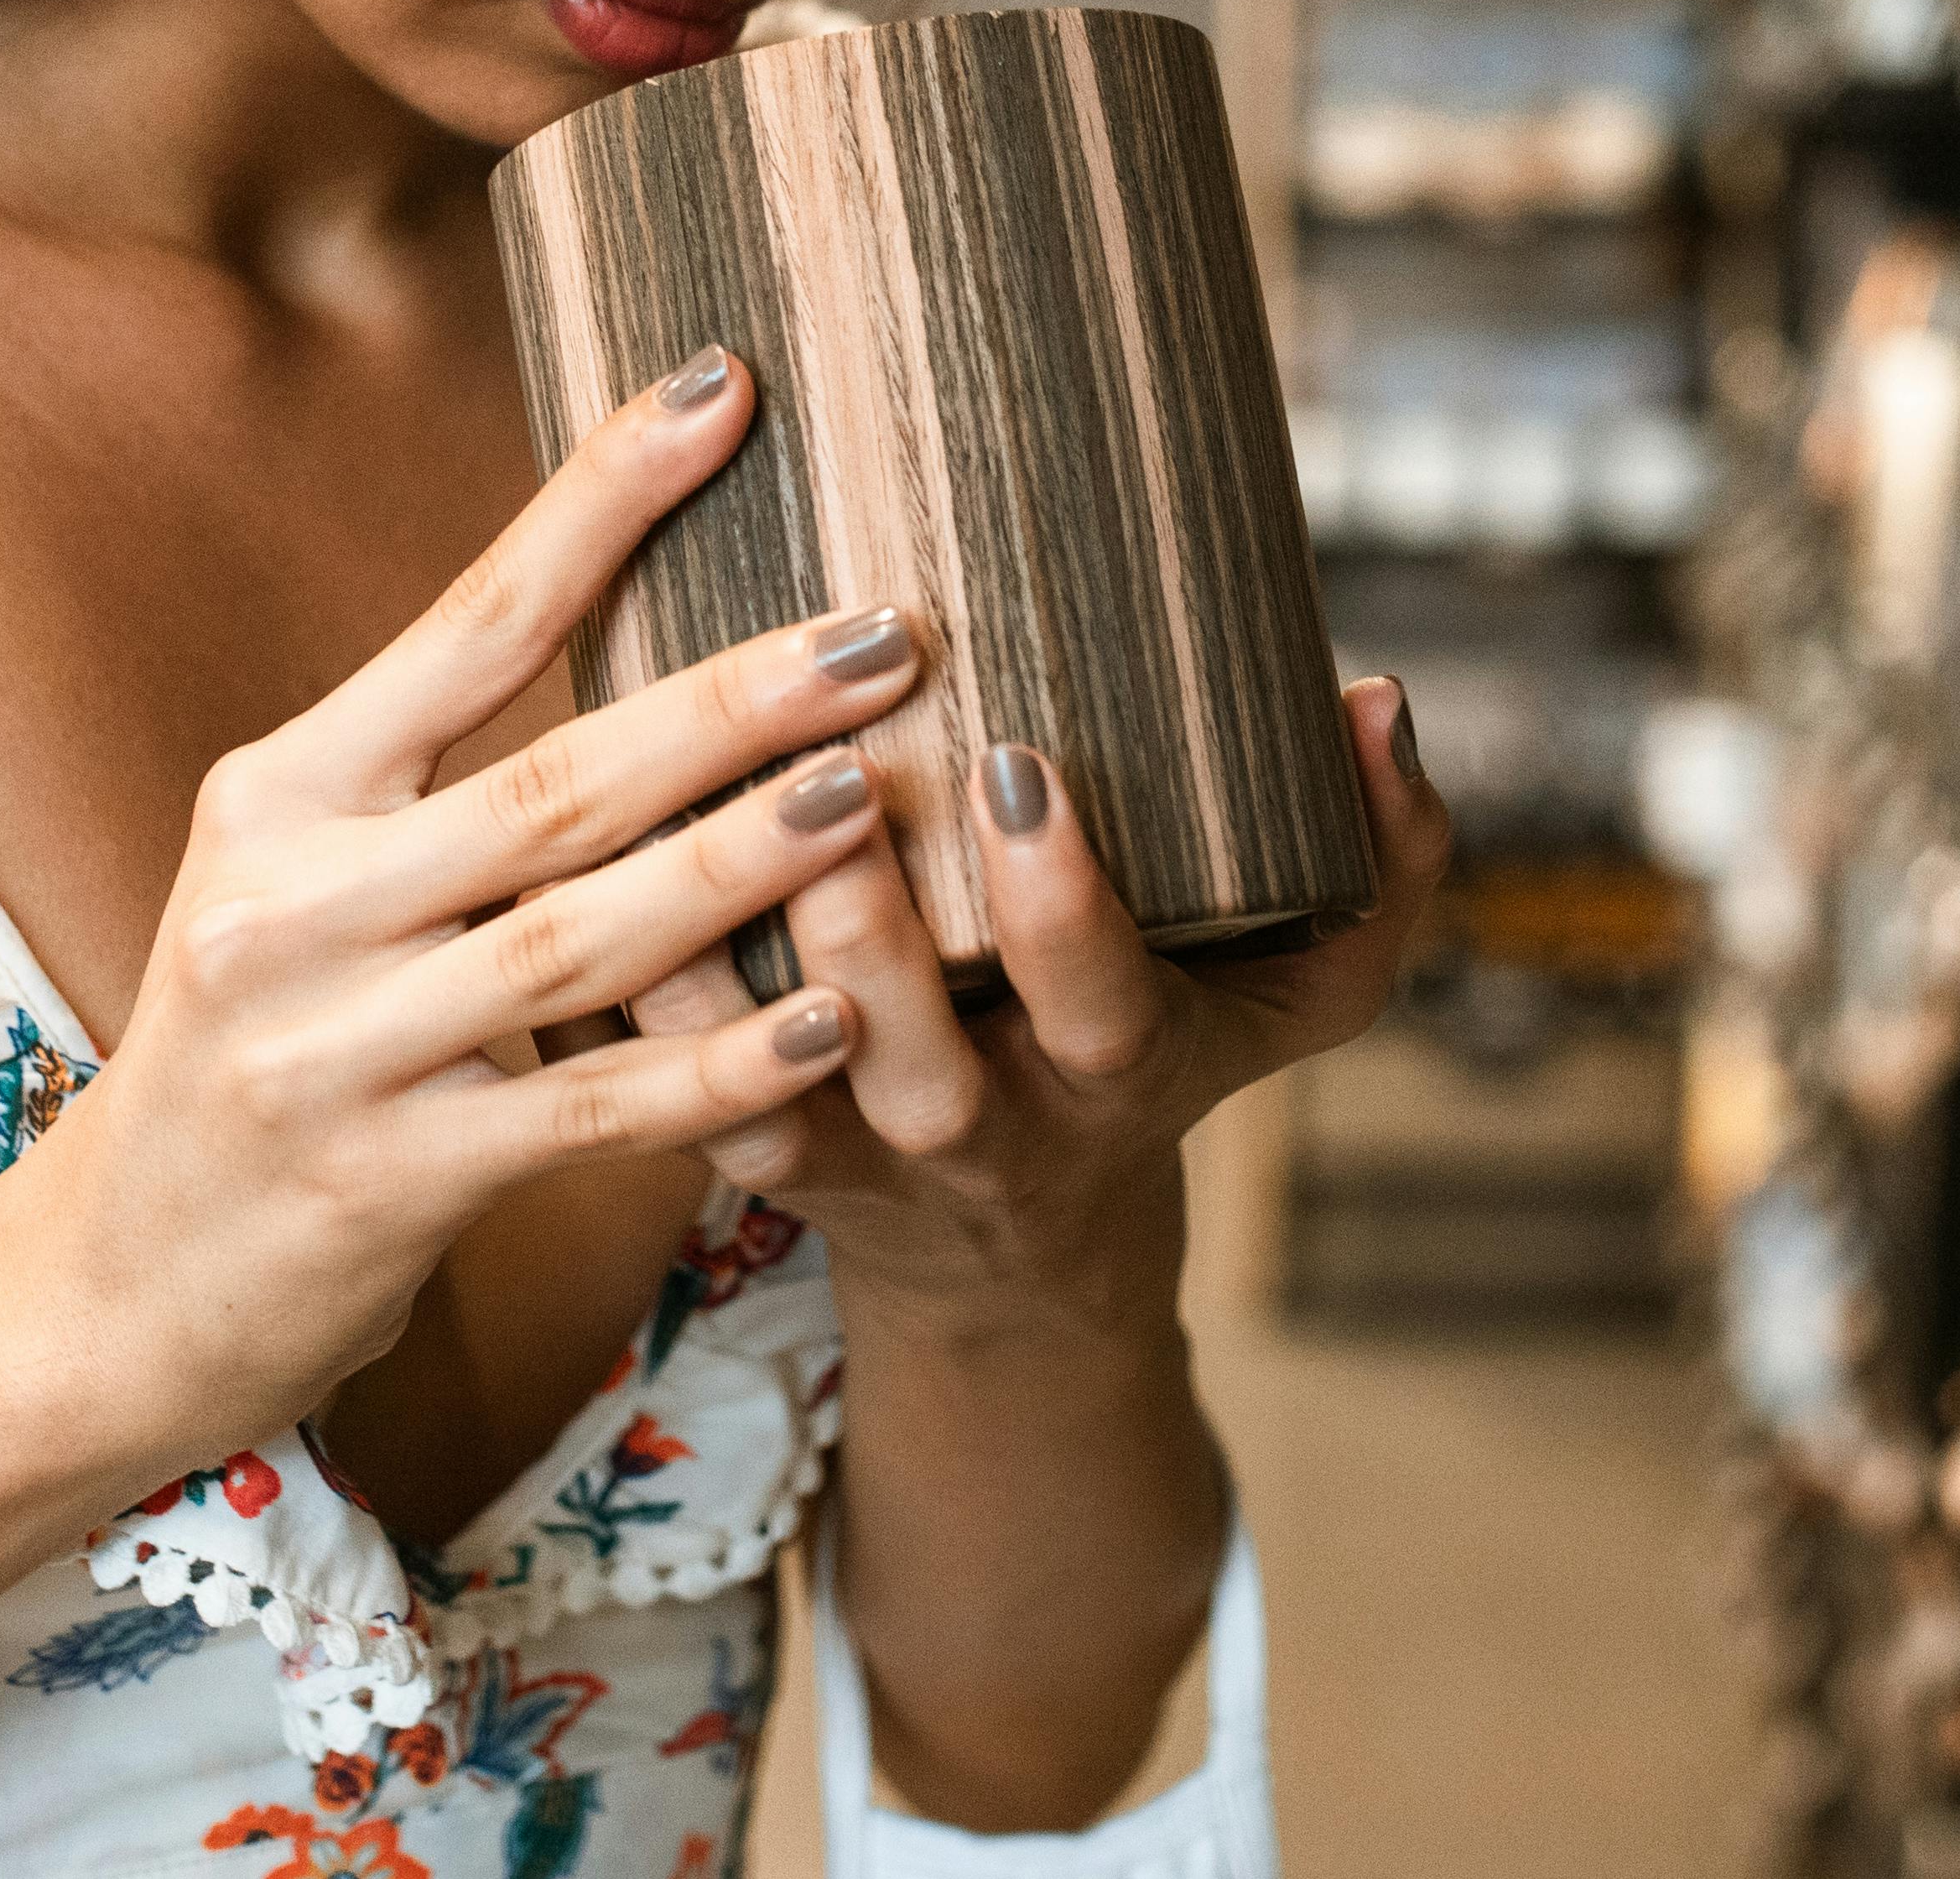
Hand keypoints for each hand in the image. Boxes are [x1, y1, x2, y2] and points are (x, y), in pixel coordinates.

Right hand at [0, 350, 914, 1470]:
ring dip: (739, 867)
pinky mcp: (385, 1185)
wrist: (103, 1292)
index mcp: (279, 798)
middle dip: (730, 702)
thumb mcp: (297, 890)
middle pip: (550, 782)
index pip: (469, 622)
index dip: (600, 502)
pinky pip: (585, 1113)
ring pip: (577, 940)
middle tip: (886, 634)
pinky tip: (832, 1023)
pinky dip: (717, 1070)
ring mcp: (332, 1052)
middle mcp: (289, 908)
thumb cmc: (257, 1057)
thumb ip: (433, 791)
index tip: (725, 390)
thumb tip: (653, 669)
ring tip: (869, 793)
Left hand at [630, 674, 1450, 1321]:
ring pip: (772, 1089)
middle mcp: (981, 1133)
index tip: (1024, 768)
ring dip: (723, 963)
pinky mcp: (749, 1152)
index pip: (1099, 1000)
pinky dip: (622, 999)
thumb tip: (1376, 699)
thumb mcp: (1301, 984)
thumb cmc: (1168, 1052)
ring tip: (684, 813)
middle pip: (922, 1072)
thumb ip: (1381, 857)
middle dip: (876, 939)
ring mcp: (853, 1155)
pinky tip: (578, 872)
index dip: (1065, 904)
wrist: (1026, 1260)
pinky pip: (667, 1091)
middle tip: (832, 784)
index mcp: (1117, 1073)